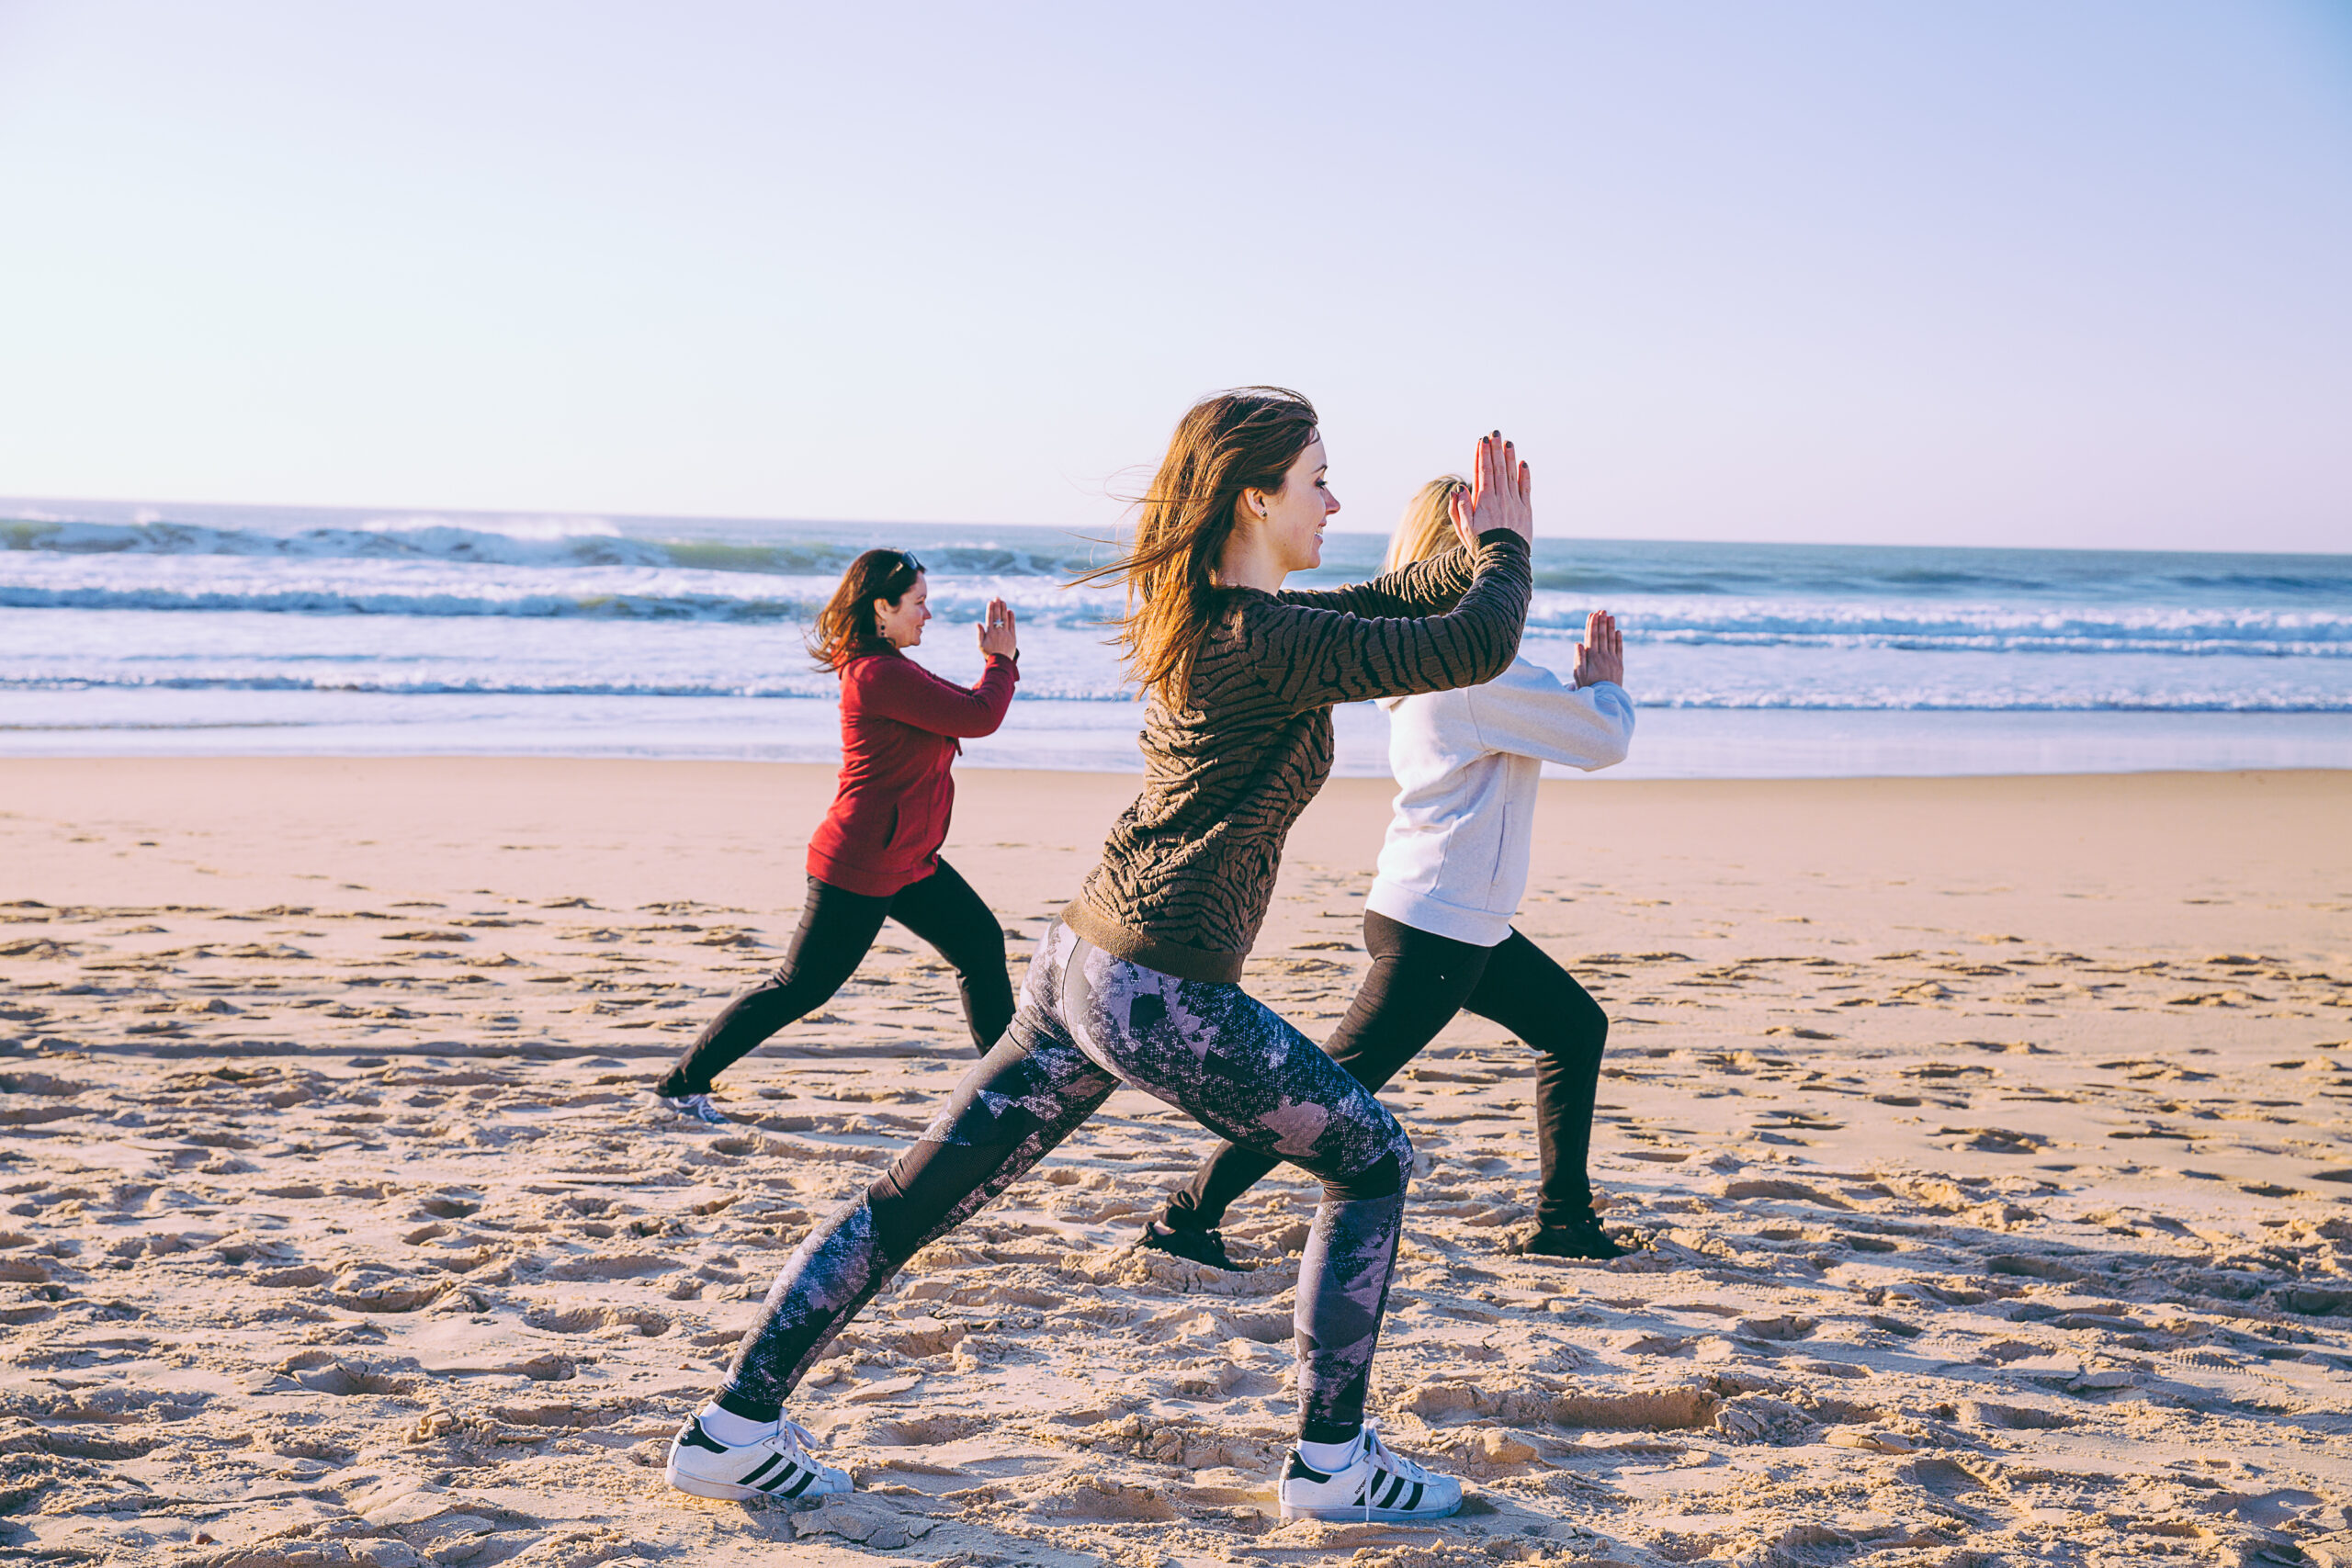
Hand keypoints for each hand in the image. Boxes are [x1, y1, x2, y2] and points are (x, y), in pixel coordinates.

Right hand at [977, 597, 1017, 660]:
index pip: (990, 618)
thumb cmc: (989, 653)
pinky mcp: (1013, 636)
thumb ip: (980, 633)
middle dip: (997, 606)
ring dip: (1004, 609)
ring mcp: (1006, 633)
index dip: (990, 609)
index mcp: (990, 633)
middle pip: (998, 616)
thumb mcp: (981, 645)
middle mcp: (998, 631)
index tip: (990, 602)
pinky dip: (1011, 617)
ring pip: (1005, 618)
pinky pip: (1012, 625)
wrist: (1001, 662)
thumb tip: (978, 623)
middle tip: (997, 597)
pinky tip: (1010, 611)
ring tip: (1003, 601)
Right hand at [1449, 430, 1534, 550]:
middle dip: (1495, 449)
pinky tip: (1523, 463)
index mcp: (1483, 501)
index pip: (1482, 472)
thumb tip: (1459, 488)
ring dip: (1509, 457)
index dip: (1482, 455)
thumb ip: (1459, 507)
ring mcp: (1514, 503)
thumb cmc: (1479, 544)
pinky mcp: (1525, 510)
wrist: (1502, 559)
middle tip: (1494, 433)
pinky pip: (1525, 488)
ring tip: (1508, 442)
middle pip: (1497, 468)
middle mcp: (1500, 498)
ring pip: (1511, 475)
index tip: (1481, 441)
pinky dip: (1525, 474)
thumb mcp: (1463, 528)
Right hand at [1573, 609, 1622, 686]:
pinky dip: (1619, 639)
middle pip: (1602, 636)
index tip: (1592, 615)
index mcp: (1592, 658)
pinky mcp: (1619, 665)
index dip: (1592, 625)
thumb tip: (1578, 643)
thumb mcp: (1579, 675)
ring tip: (1610, 616)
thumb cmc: (1589, 687)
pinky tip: (1618, 632)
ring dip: (1611, 627)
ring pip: (1612, 640)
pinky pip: (1619, 649)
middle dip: (1602, 622)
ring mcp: (1613, 660)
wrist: (1606, 699)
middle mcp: (1604, 657)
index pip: (1592, 637)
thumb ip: (1579, 659)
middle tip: (1602, 611)